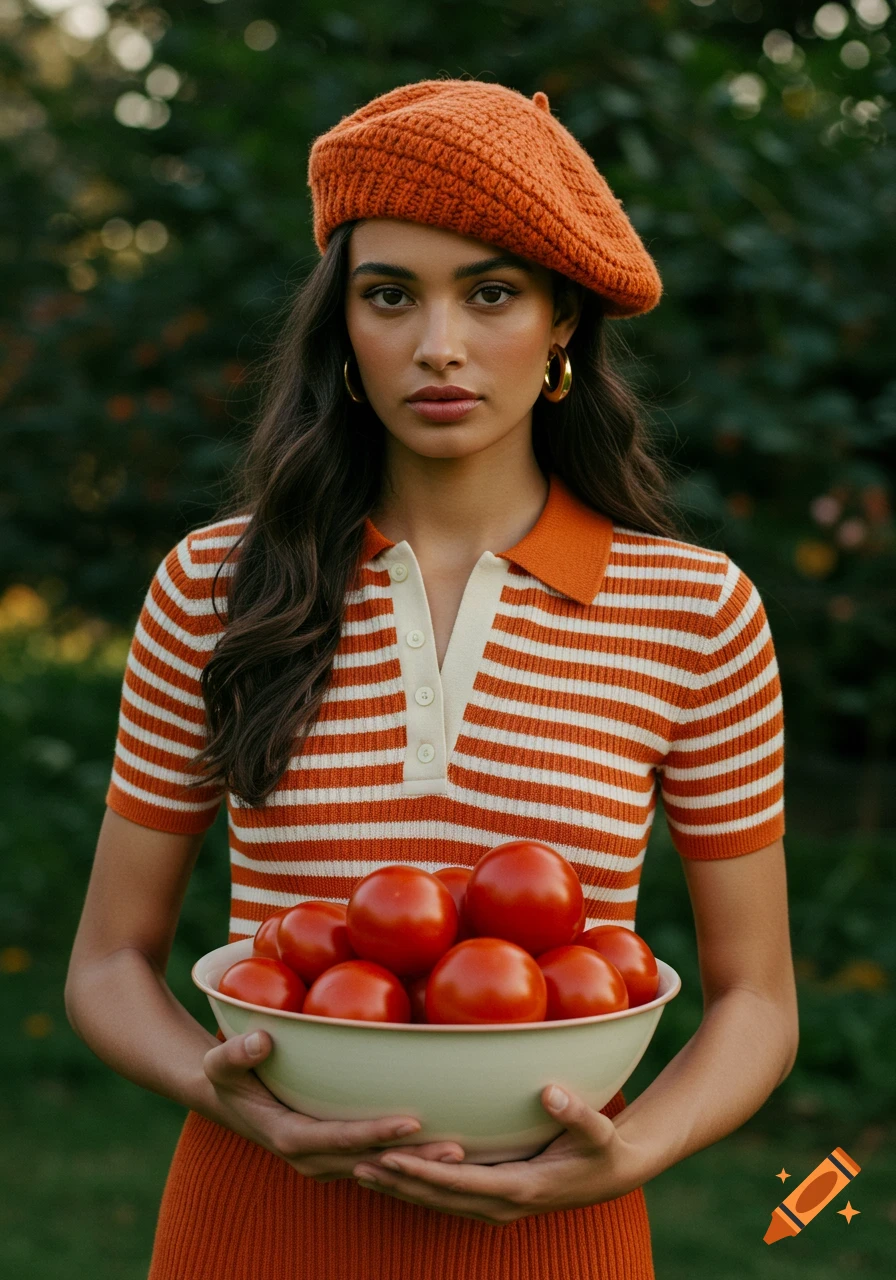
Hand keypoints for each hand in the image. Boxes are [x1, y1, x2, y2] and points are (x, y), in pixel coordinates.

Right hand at [202, 1029, 464, 1182]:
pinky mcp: (338, 1155)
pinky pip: (376, 1161)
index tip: (410, 1123)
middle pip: (369, 1161)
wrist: (229, 1099)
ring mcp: (326, 1162)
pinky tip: (441, 1149)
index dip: (373, 1134)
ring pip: (379, 1167)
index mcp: (289, 1137)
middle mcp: (311, 1158)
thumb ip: (237, 1053)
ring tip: (462, 1153)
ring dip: (418, 1164)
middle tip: (457, 1149)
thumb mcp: (219, 1062)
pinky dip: (407, 1160)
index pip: (338, 1138)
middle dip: (412, 1159)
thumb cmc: (228, 1074)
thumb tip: (262, 1040)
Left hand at [351, 1084, 647, 1222]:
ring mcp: (497, 1206)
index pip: (460, 1182)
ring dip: (401, 1188)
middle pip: (439, 1198)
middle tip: (355, 1164)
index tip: (389, 1156)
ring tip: (360, 1170)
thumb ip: (575, 1113)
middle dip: (397, 1182)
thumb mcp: (597, 1130)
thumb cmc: (603, 1149)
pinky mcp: (494, 1199)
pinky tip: (395, 1173)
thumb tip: (550, 1093)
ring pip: (439, 1201)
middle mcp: (503, 1204)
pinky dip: (419, 1187)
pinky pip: (449, 1196)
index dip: (422, 1172)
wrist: (613, 1175)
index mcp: (522, 1188)